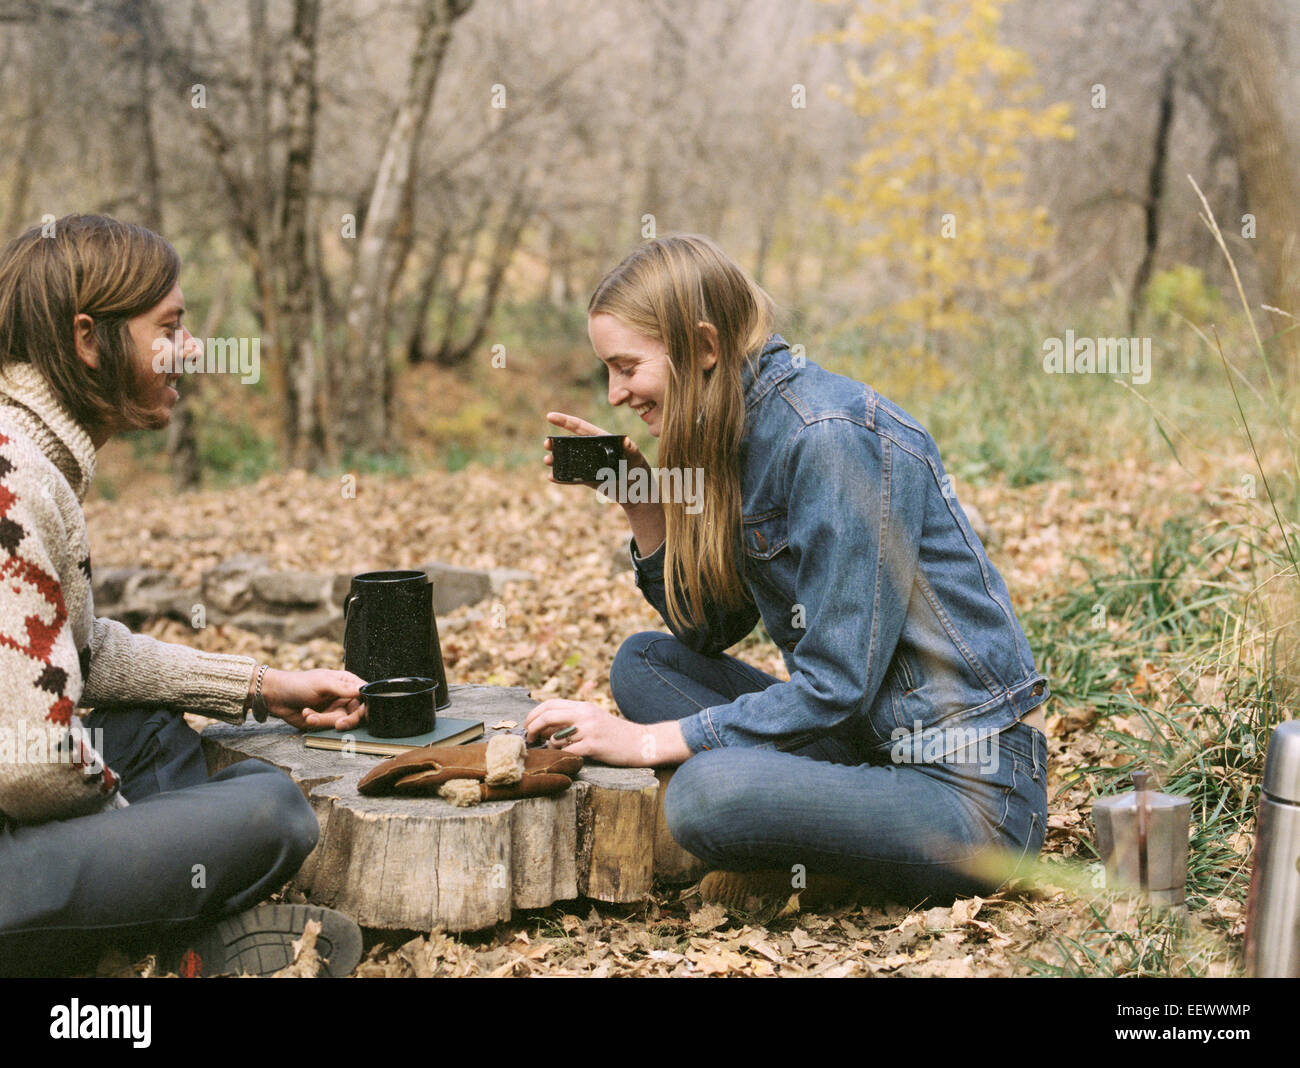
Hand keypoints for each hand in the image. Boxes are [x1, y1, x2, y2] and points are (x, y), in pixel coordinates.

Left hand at [259, 668, 366, 731]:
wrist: (276, 696)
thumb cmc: (298, 683)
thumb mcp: (322, 683)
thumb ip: (344, 688)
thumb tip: (364, 690)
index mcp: (347, 682)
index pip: (366, 695)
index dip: (367, 706)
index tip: (361, 714)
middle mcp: (344, 697)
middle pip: (358, 714)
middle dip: (347, 720)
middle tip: (338, 724)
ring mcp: (335, 709)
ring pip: (341, 722)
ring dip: (324, 720)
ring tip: (308, 713)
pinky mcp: (324, 720)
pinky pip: (328, 727)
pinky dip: (316, 722)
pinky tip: (305, 713)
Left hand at [524, 699, 689, 766]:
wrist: (641, 742)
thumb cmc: (614, 734)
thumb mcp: (593, 720)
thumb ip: (571, 720)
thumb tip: (543, 727)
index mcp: (583, 707)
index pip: (550, 704)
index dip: (534, 714)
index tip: (528, 725)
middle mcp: (585, 715)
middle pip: (548, 715)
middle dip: (532, 727)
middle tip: (529, 738)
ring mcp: (590, 730)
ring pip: (556, 736)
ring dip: (548, 745)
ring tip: (551, 750)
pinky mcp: (595, 745)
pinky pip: (569, 751)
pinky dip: (562, 755)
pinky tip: (565, 758)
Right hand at [543, 411, 651, 499]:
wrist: (638, 494)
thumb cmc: (639, 471)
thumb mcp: (636, 459)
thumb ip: (632, 450)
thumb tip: (626, 441)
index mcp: (602, 440)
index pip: (581, 427)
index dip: (565, 421)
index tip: (550, 416)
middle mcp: (593, 451)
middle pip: (570, 443)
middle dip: (556, 441)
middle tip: (547, 443)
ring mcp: (589, 465)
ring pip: (569, 459)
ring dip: (556, 459)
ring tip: (548, 460)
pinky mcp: (589, 480)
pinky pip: (572, 477)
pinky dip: (562, 477)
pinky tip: (552, 477)